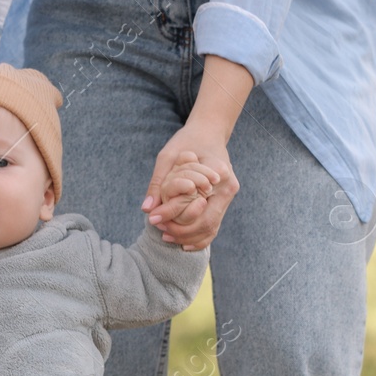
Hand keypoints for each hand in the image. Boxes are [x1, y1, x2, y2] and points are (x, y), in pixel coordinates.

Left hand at [143, 123, 237, 251]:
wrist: (209, 133)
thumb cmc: (187, 141)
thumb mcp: (168, 156)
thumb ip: (158, 182)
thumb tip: (147, 209)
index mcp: (218, 173)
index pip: (196, 205)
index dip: (174, 217)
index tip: (153, 219)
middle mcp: (228, 188)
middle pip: (207, 223)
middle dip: (181, 232)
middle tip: (160, 231)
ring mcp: (228, 196)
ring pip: (211, 229)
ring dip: (189, 238)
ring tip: (167, 236)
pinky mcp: (224, 202)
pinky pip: (214, 227)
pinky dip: (199, 238)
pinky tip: (182, 243)